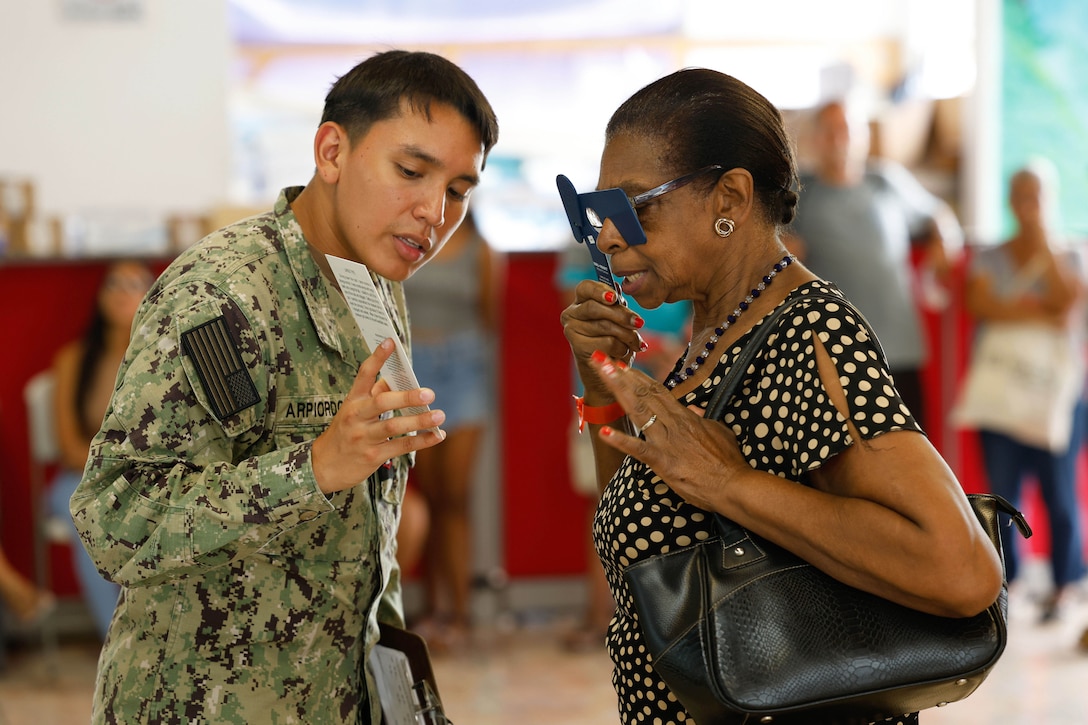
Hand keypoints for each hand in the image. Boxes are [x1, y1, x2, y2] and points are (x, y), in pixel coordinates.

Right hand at [311, 339, 446, 493]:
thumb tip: (394, 378)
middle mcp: (356, 417)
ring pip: (394, 426)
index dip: (377, 358)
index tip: (390, 342)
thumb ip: (373, 395)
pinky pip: (401, 447)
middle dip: (407, 397)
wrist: (324, 467)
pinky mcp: (373, 456)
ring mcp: (364, 437)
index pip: (364, 375)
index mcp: (353, 401)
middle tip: (429, 393)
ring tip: (439, 415)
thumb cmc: (345, 433)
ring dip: (419, 421)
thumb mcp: (353, 411)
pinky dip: (422, 441)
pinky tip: (437, 435)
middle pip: (382, 403)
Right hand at [561, 281, 645, 395]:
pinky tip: (624, 352)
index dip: (600, 290)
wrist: (607, 372)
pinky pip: (606, 342)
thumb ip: (617, 305)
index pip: (585, 287)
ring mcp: (571, 330)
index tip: (614, 297)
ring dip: (627, 335)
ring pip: (605, 326)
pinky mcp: (577, 347)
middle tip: (639, 322)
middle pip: (596, 308)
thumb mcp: (618, 320)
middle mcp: (571, 313)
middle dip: (622, 315)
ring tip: (637, 343)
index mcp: (580, 300)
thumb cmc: (613, 339)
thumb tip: (618, 290)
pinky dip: (621, 348)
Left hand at [587, 350, 752, 511]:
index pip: (656, 390)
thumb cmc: (728, 460)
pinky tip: (604, 433)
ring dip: (618, 390)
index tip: (622, 365)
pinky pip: (638, 450)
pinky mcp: (662, 462)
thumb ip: (703, 419)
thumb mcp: (718, 431)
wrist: (733, 484)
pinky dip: (621, 441)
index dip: (637, 376)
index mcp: (684, 415)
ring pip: (638, 410)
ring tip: (603, 373)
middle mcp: (672, 423)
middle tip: (603, 359)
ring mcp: (665, 441)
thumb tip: (695, 411)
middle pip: (643, 393)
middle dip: (621, 375)